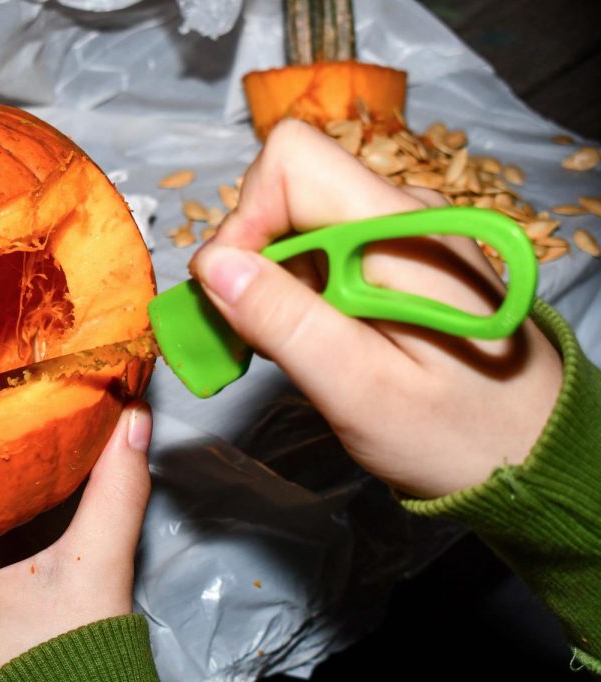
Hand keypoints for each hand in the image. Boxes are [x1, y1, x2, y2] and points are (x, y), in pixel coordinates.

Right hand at [190, 119, 561, 497]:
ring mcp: (401, 236)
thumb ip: (287, 323)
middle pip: (288, 189)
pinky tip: (312, 343)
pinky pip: (321, 253)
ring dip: (271, 281)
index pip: (292, 162)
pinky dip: (296, 294)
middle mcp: (401, 215)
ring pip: (298, 223)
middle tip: (254, 335)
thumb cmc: (458, 435)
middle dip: (251, 257)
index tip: (234, 293)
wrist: (533, 455)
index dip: (246, 219)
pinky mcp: (395, 262)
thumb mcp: (361, 391)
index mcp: (400, 231)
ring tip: (288, 350)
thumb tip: (213, 265)